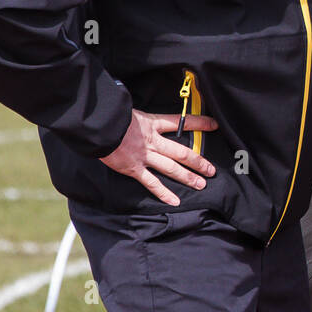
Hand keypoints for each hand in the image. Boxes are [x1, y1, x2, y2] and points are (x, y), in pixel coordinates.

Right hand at [99, 108, 218, 205]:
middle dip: (199, 162)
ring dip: (187, 177)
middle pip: (182, 152)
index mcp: (153, 124)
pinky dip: (163, 193)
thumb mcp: (130, 110)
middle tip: (212, 170)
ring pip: (171, 168)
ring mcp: (145, 156)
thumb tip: (143, 113)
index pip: (181, 122)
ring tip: (201, 185)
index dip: (199, 123)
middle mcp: (153, 141)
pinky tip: (174, 201)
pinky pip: (152, 183)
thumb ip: (142, 116)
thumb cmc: (112, 117)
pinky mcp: (133, 169)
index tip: (214, 125)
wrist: (97, 127)